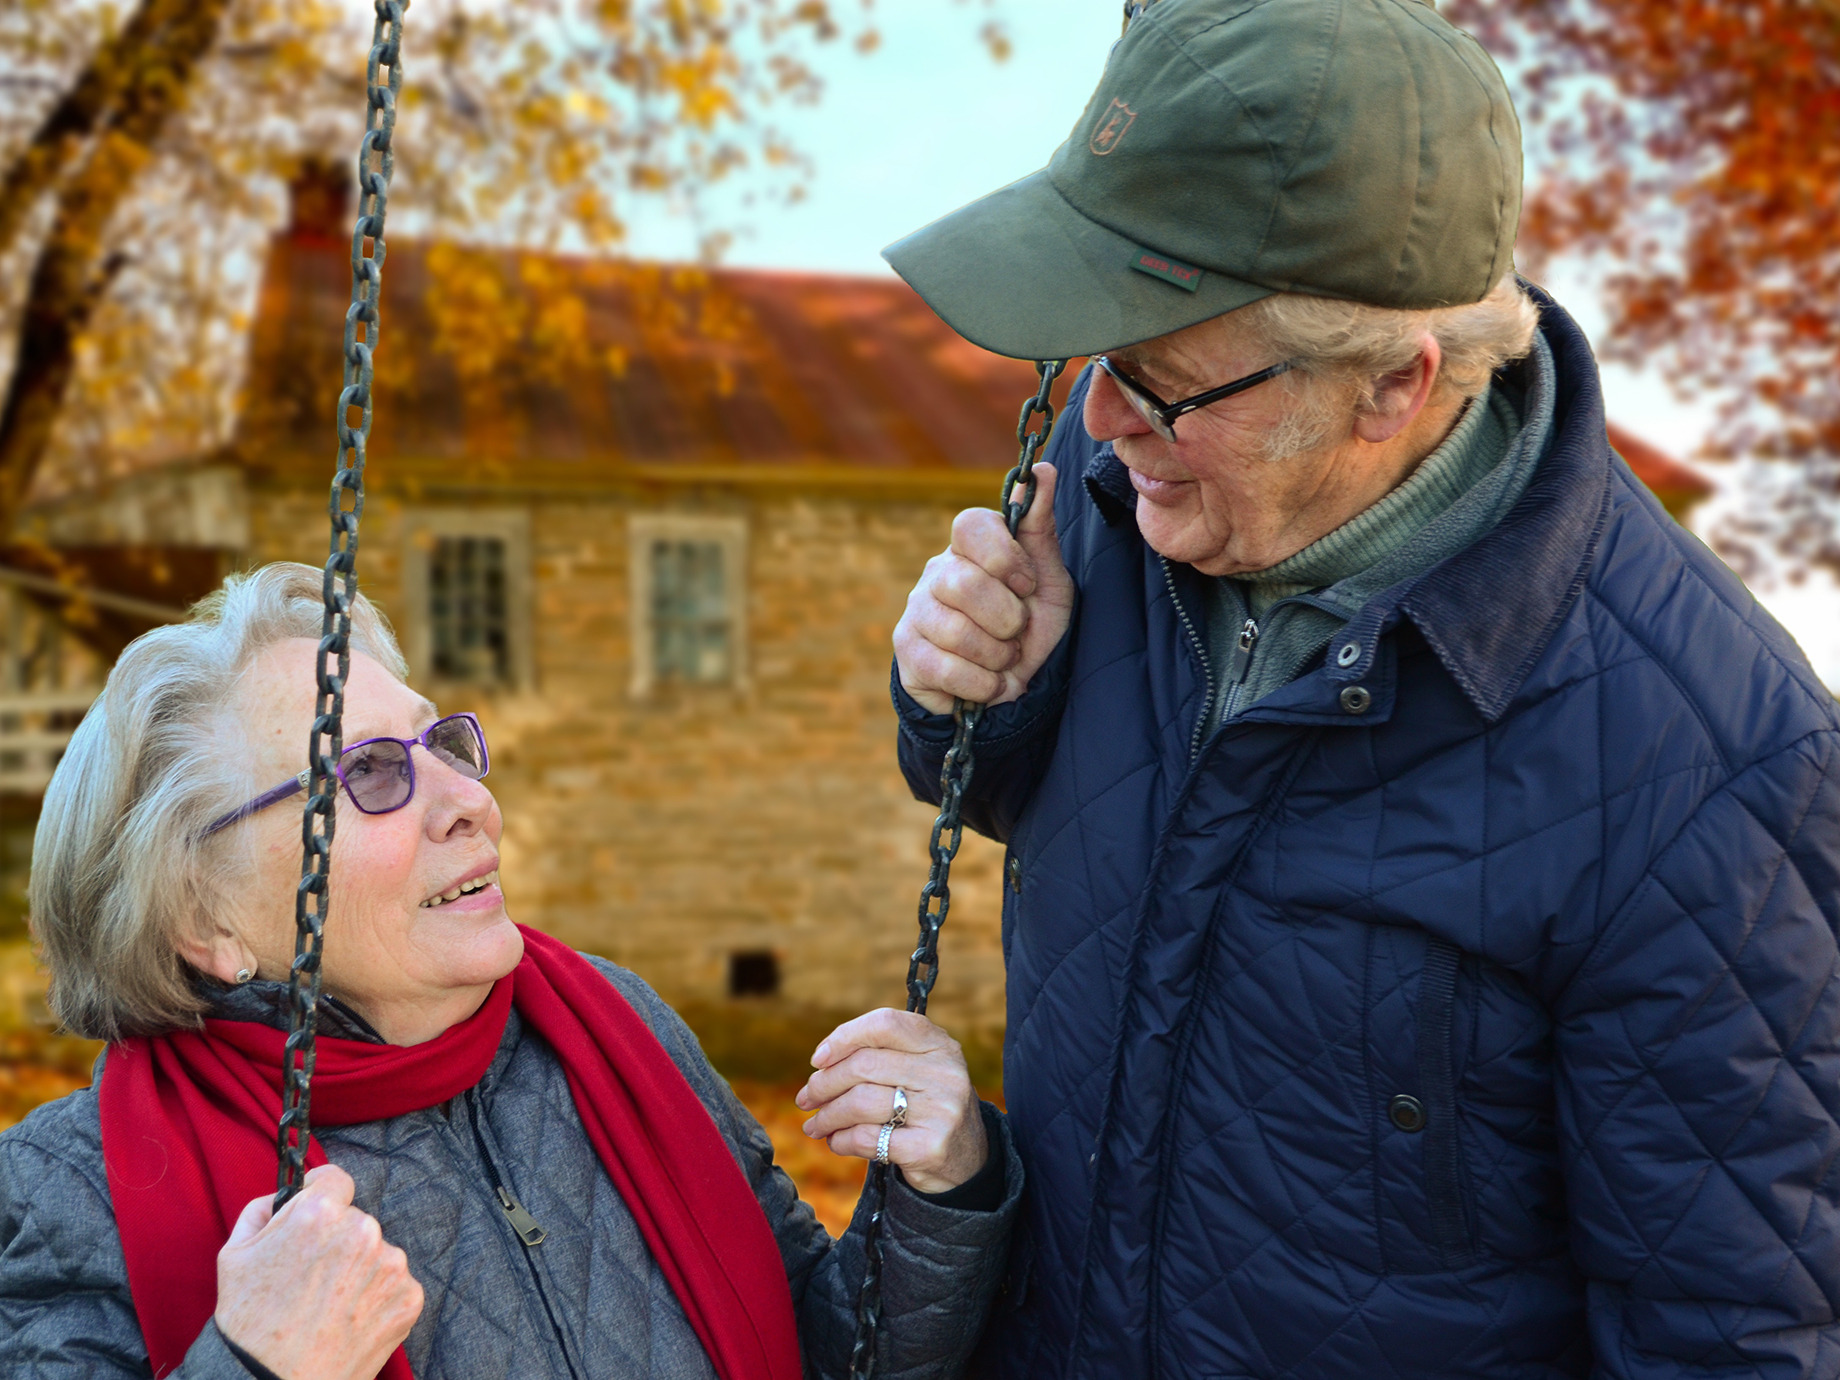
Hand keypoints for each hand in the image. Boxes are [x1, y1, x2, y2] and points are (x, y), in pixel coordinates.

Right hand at [215, 1164, 423, 1379]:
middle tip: (312, 1279)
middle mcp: (363, 1231)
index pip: (335, 1180)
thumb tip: (284, 1194)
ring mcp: (391, 1265)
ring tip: (328, 1307)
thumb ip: (262, 1210)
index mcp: (320, 1213)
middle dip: (337, 1241)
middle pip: (355, 1221)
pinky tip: (348, 1321)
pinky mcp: (409, 1298)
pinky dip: (376, 1299)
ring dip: (359, 1271)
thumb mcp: (235, 1255)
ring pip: (376, 1253)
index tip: (317, 1211)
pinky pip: (393, 1285)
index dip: (322, 1194)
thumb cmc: (249, 1323)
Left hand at [796, 1008, 988, 1193]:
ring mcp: (941, 1111)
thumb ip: (880, 1055)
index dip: (844, 1037)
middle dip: (824, 1083)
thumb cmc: (927, 1106)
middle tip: (806, 1098)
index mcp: (940, 1044)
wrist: (967, 1159)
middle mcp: (945, 1073)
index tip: (818, 1059)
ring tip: (815, 1124)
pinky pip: (867, 1138)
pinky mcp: (930, 1147)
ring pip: (861, 1103)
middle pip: (864, 1066)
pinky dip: (841, 1141)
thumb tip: (821, 1063)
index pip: (884, 1024)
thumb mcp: (918, 1069)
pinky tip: (836, 1142)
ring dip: (827, 1116)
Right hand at [893, 462, 1073, 714]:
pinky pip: (946, 669)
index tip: (1027, 586)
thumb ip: (1041, 528)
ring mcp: (916, 611)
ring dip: (998, 657)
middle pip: (965, 583)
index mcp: (971, 548)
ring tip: (1003, 659)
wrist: (1010, 686)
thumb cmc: (1029, 626)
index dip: (1005, 558)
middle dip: (1008, 620)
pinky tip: (989, 683)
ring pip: (957, 632)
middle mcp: (936, 572)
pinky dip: (982, 685)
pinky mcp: (907, 652)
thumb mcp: (1049, 581)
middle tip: (1016, 633)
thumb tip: (1043, 470)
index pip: (970, 524)